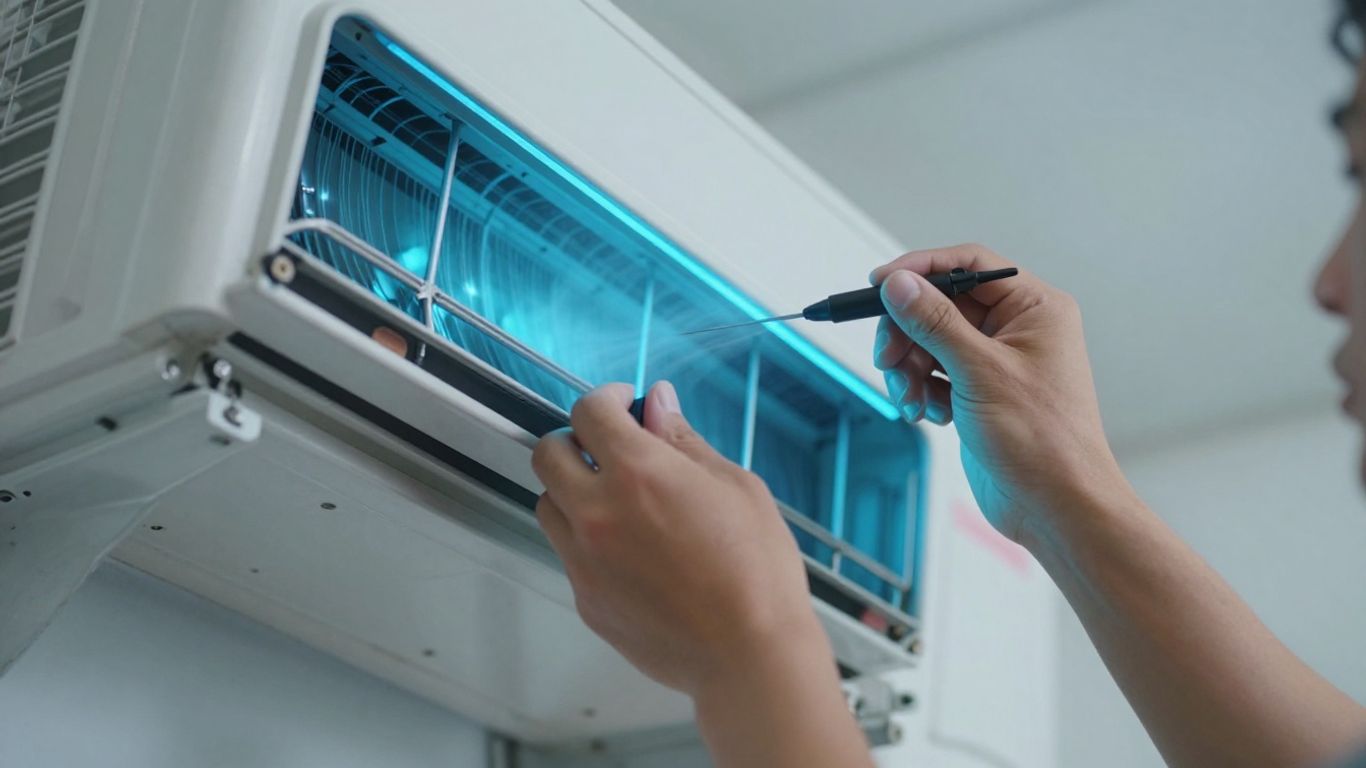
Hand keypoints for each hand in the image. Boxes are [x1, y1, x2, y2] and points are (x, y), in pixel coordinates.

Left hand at [530, 382, 824, 696]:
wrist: (750, 654)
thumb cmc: (756, 573)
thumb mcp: (735, 487)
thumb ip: (683, 441)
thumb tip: (657, 406)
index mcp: (638, 473)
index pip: (588, 412)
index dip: (605, 398)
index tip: (622, 404)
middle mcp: (599, 513)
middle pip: (548, 453)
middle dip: (576, 441)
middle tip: (609, 449)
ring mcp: (586, 560)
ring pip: (548, 505)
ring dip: (573, 491)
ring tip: (617, 502)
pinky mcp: (587, 600)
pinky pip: (568, 554)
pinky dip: (588, 541)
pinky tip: (632, 551)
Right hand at [870, 244, 1127, 542]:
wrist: (1056, 506)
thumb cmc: (1043, 441)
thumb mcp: (979, 371)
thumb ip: (934, 322)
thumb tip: (899, 285)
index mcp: (1034, 309)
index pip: (968, 265)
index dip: (920, 270)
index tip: (879, 285)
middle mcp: (1017, 329)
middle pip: (941, 305)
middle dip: (908, 333)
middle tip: (889, 359)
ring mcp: (997, 362)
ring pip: (932, 342)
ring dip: (910, 368)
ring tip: (911, 398)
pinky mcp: (980, 393)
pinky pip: (935, 373)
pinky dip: (922, 390)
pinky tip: (929, 414)